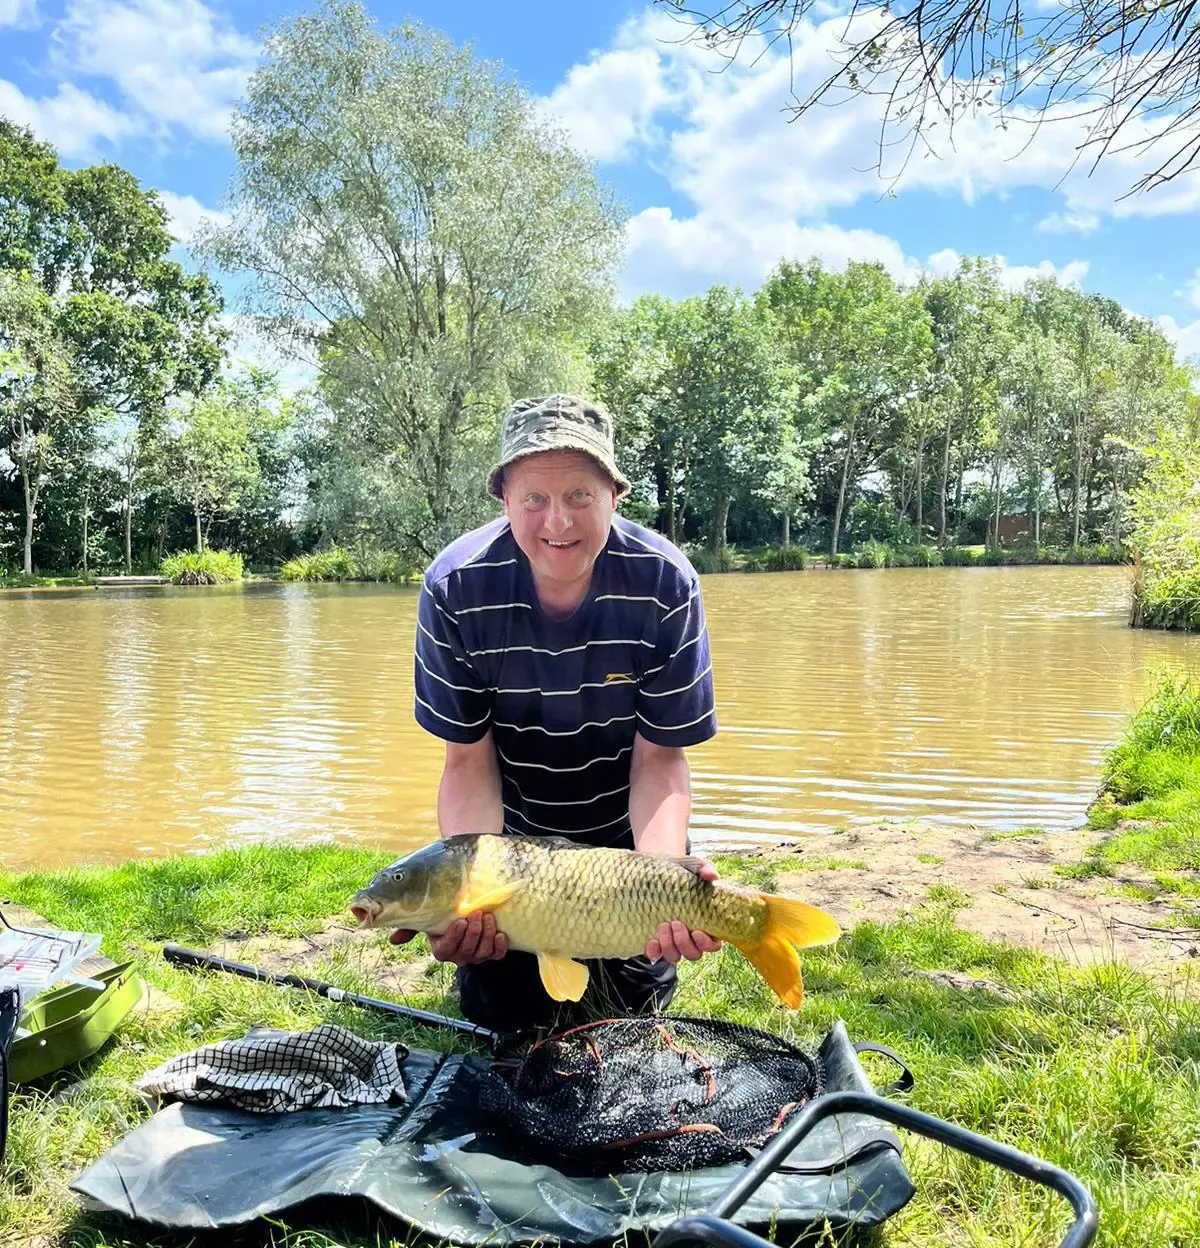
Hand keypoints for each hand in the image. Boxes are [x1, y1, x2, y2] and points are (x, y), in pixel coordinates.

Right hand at [389, 911, 508, 965]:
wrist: (466, 914)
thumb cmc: (444, 916)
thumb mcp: (427, 919)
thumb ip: (411, 927)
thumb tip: (393, 940)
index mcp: (441, 949)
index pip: (445, 950)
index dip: (454, 937)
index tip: (460, 920)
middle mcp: (458, 956)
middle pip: (466, 951)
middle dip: (473, 932)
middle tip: (477, 914)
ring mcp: (475, 957)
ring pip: (482, 953)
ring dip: (487, 935)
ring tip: (488, 917)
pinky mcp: (491, 953)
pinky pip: (496, 955)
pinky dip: (500, 946)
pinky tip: (501, 934)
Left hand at [645, 857, 722, 963]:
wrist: (656, 873)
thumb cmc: (681, 873)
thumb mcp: (694, 867)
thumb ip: (705, 869)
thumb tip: (712, 875)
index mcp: (706, 924)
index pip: (712, 945)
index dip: (707, 943)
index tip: (697, 931)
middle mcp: (691, 938)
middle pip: (693, 954)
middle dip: (684, 943)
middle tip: (675, 922)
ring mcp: (673, 942)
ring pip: (675, 956)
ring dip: (669, 946)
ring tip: (662, 925)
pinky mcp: (656, 942)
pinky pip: (656, 954)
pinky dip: (654, 952)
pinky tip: (650, 941)